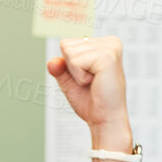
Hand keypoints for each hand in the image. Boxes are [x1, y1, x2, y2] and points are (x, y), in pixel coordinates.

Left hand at [47, 35, 131, 149]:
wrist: (105, 119)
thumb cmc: (93, 102)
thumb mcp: (70, 81)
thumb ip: (59, 68)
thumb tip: (52, 62)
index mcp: (103, 44)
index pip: (67, 43)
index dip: (70, 65)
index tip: (88, 77)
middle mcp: (110, 42)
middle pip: (66, 45)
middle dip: (73, 68)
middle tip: (91, 82)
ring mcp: (110, 48)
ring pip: (69, 53)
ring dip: (77, 74)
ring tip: (94, 82)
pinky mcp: (107, 57)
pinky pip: (75, 61)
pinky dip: (80, 77)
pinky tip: (95, 82)